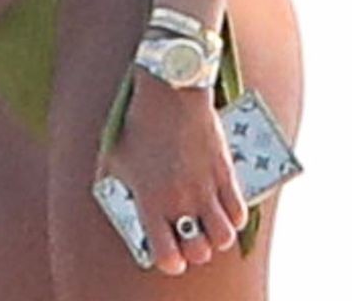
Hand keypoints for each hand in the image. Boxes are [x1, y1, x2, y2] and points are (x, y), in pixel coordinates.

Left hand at [100, 71, 247, 275]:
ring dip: (216, 234)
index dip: (169, 261)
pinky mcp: (225, 174)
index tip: (169, 254)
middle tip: (189, 234)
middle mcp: (180, 201)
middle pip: (199, 252)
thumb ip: (113, 186)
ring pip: (223, 238)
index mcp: (151, 201)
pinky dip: (232, 215)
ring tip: (207, 222)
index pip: (167, 257)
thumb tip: (115, 204)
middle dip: (194, 249)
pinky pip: (238, 213)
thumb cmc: (137, 122)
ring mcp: (206, 189)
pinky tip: (222, 204)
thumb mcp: (113, 156)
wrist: (169, 90)